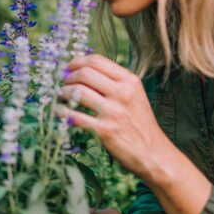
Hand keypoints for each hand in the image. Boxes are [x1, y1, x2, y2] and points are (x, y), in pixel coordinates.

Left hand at [56, 54, 171, 181]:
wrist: (153, 153)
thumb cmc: (141, 124)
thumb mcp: (135, 95)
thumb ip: (115, 82)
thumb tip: (85, 71)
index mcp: (130, 81)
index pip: (97, 60)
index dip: (77, 61)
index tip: (68, 67)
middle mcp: (122, 93)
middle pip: (85, 73)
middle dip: (69, 76)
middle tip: (62, 82)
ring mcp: (113, 111)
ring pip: (78, 92)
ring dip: (63, 92)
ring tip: (60, 96)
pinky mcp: (104, 130)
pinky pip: (75, 116)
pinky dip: (62, 112)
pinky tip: (60, 112)